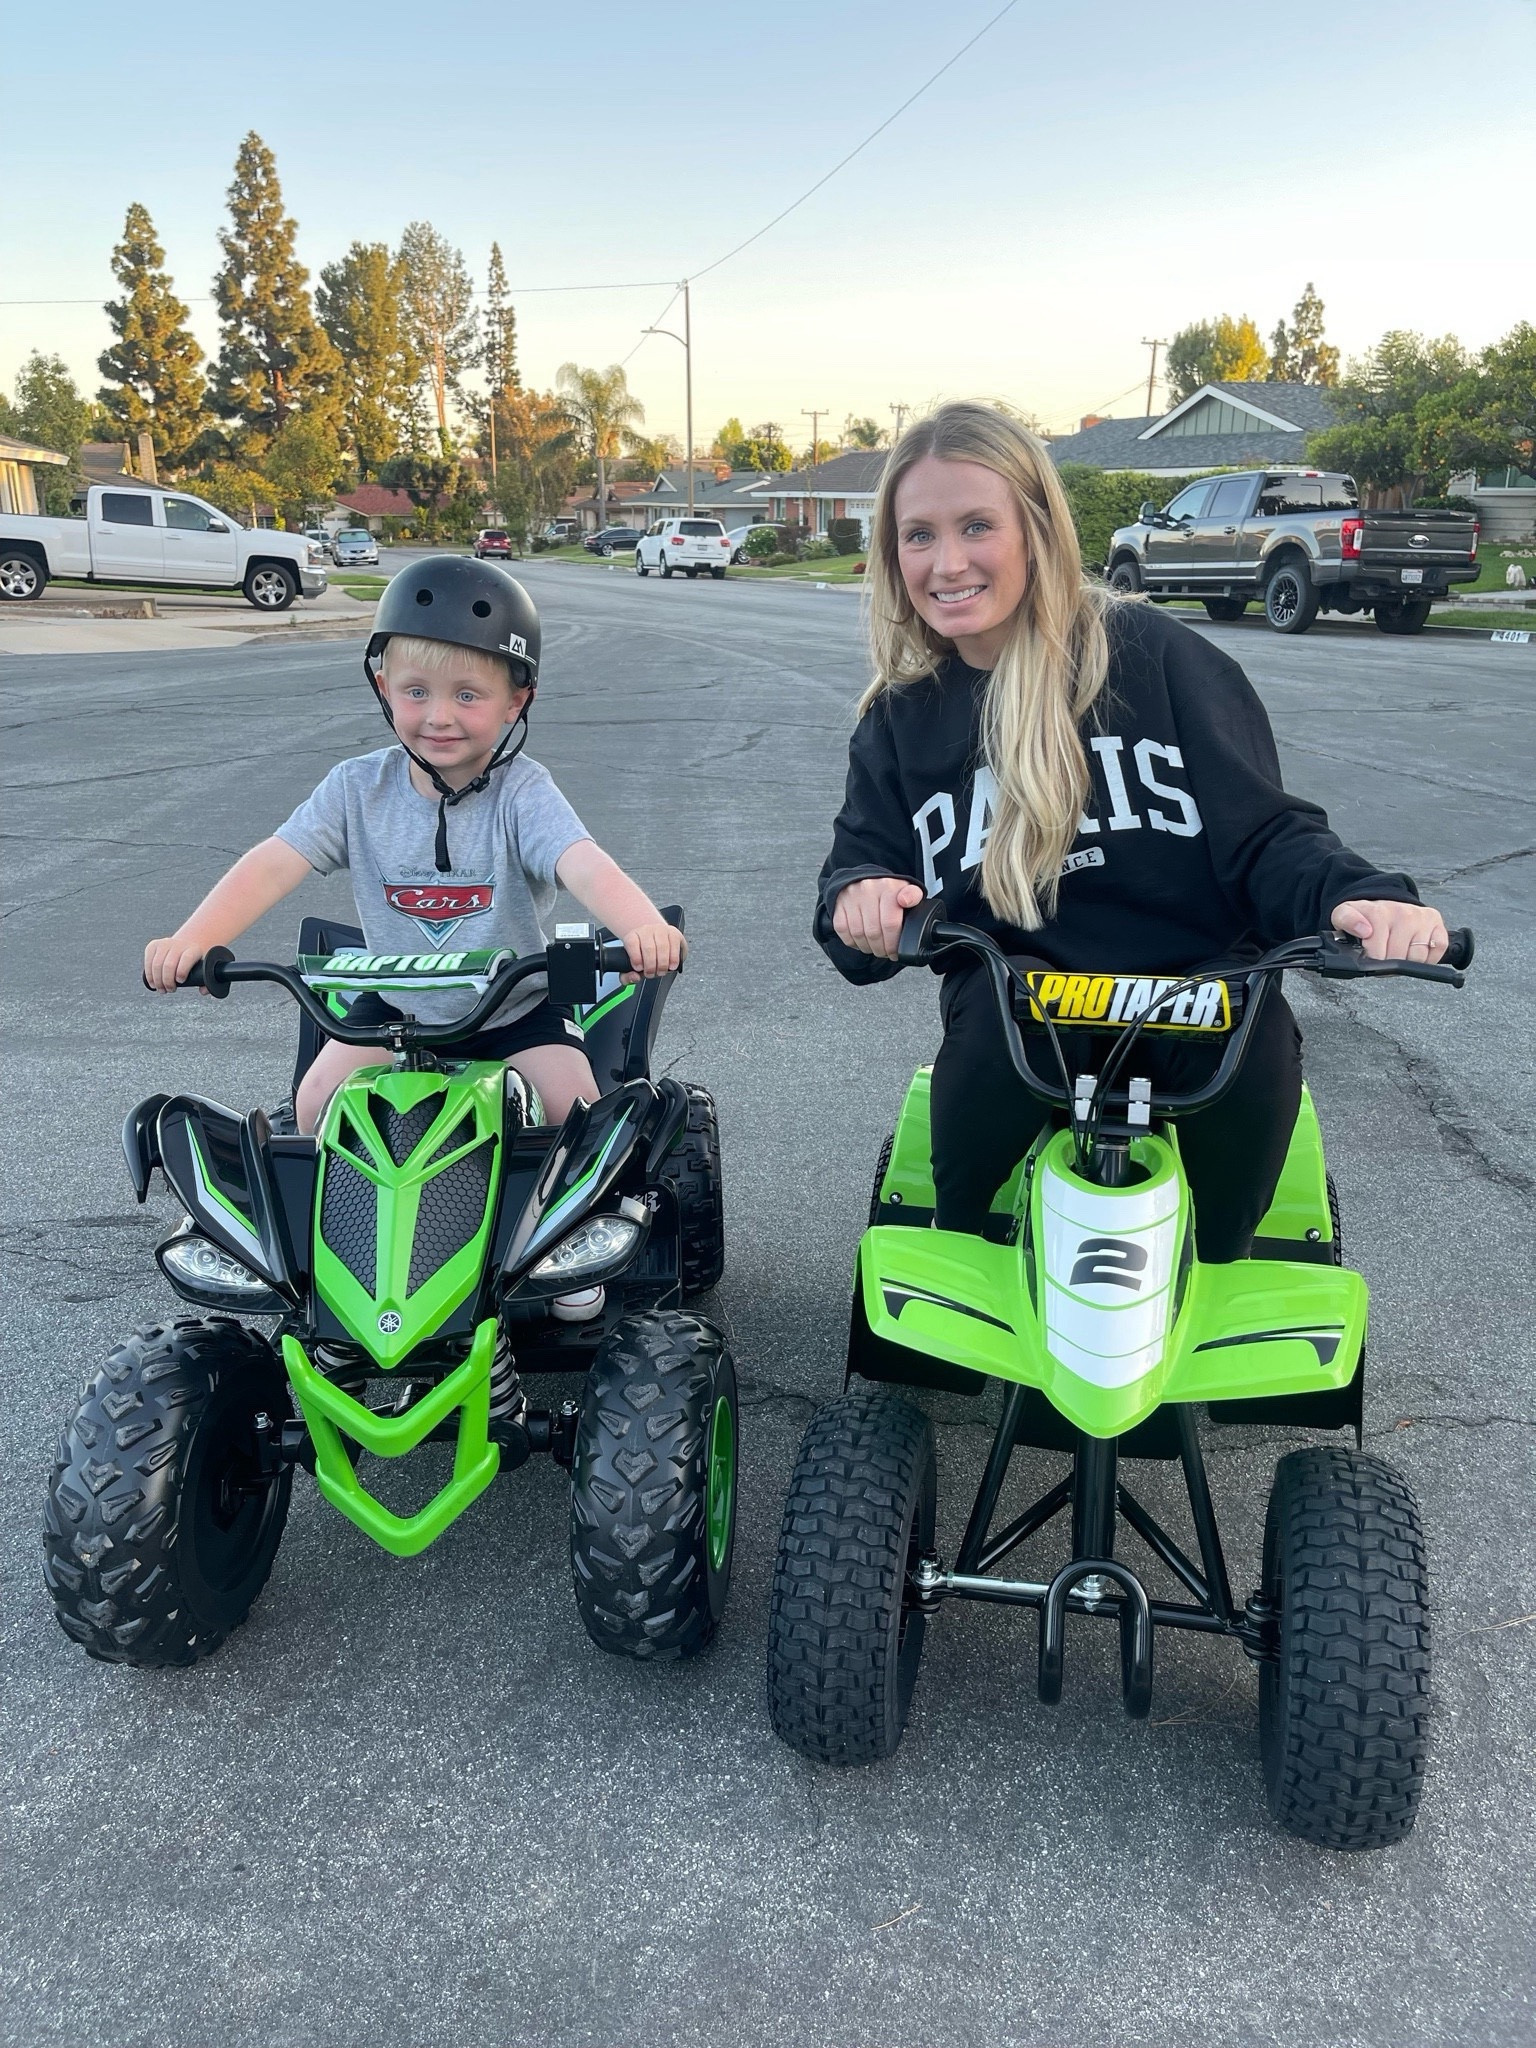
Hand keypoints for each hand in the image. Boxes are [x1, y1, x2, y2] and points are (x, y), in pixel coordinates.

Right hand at [143, 935, 210, 992]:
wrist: (185, 946)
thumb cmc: (195, 963)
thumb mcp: (203, 969)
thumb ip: (206, 982)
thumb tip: (203, 991)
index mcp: (194, 949)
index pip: (187, 958)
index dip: (182, 971)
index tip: (180, 982)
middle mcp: (179, 944)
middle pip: (169, 964)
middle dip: (168, 982)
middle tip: (170, 990)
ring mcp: (165, 943)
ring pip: (157, 964)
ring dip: (158, 981)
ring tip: (162, 989)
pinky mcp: (153, 946)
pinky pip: (148, 962)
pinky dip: (149, 975)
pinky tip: (153, 983)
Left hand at [621, 922, 686, 981]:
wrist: (655, 939)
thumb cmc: (643, 956)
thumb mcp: (632, 965)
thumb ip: (628, 975)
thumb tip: (635, 977)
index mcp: (632, 936)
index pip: (632, 943)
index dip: (635, 957)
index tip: (639, 968)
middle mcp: (645, 930)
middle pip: (649, 948)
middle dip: (651, 966)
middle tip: (651, 974)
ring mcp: (660, 930)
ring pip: (662, 947)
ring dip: (662, 964)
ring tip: (661, 972)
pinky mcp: (674, 932)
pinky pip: (674, 945)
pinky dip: (674, 958)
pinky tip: (671, 966)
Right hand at [832, 877, 925, 958]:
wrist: (864, 880)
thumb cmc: (888, 891)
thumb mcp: (906, 890)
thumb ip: (913, 896)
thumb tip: (907, 901)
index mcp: (888, 887)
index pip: (890, 923)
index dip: (893, 944)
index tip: (895, 952)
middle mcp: (867, 890)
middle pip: (873, 932)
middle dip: (881, 949)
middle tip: (885, 953)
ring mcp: (851, 897)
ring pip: (858, 933)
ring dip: (867, 947)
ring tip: (875, 949)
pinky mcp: (838, 904)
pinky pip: (843, 930)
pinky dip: (852, 942)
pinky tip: (862, 942)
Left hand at [1331, 899, 1447, 962]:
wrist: (1383, 906)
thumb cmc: (1365, 916)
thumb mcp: (1344, 914)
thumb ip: (1346, 920)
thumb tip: (1364, 930)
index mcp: (1381, 912)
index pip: (1379, 952)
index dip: (1373, 959)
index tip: (1370, 955)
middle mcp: (1404, 913)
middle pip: (1398, 957)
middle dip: (1388, 962)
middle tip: (1383, 954)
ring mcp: (1422, 918)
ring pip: (1418, 957)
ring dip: (1407, 960)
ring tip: (1397, 951)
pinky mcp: (1437, 924)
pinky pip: (1438, 949)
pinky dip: (1428, 957)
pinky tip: (1413, 950)